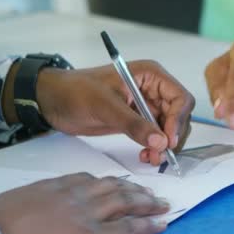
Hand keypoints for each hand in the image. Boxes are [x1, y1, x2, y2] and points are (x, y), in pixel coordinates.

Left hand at [0, 173, 169, 233]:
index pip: (128, 228)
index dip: (148, 223)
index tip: (163, 220)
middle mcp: (85, 213)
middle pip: (124, 203)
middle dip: (146, 202)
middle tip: (162, 201)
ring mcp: (71, 195)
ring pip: (108, 186)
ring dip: (129, 187)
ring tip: (143, 188)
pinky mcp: (55, 184)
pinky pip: (85, 177)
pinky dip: (100, 178)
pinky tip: (107, 179)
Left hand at [37, 60, 194, 165]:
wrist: (54, 100)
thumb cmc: (76, 91)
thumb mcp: (105, 105)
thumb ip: (133, 123)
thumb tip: (160, 141)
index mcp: (149, 75)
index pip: (179, 97)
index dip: (178, 120)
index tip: (167, 140)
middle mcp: (151, 89)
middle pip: (178, 115)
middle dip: (172, 136)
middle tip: (160, 154)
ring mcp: (144, 105)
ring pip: (167, 128)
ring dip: (164, 145)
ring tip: (151, 158)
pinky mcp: (135, 120)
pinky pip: (154, 136)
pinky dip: (153, 147)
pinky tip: (144, 155)